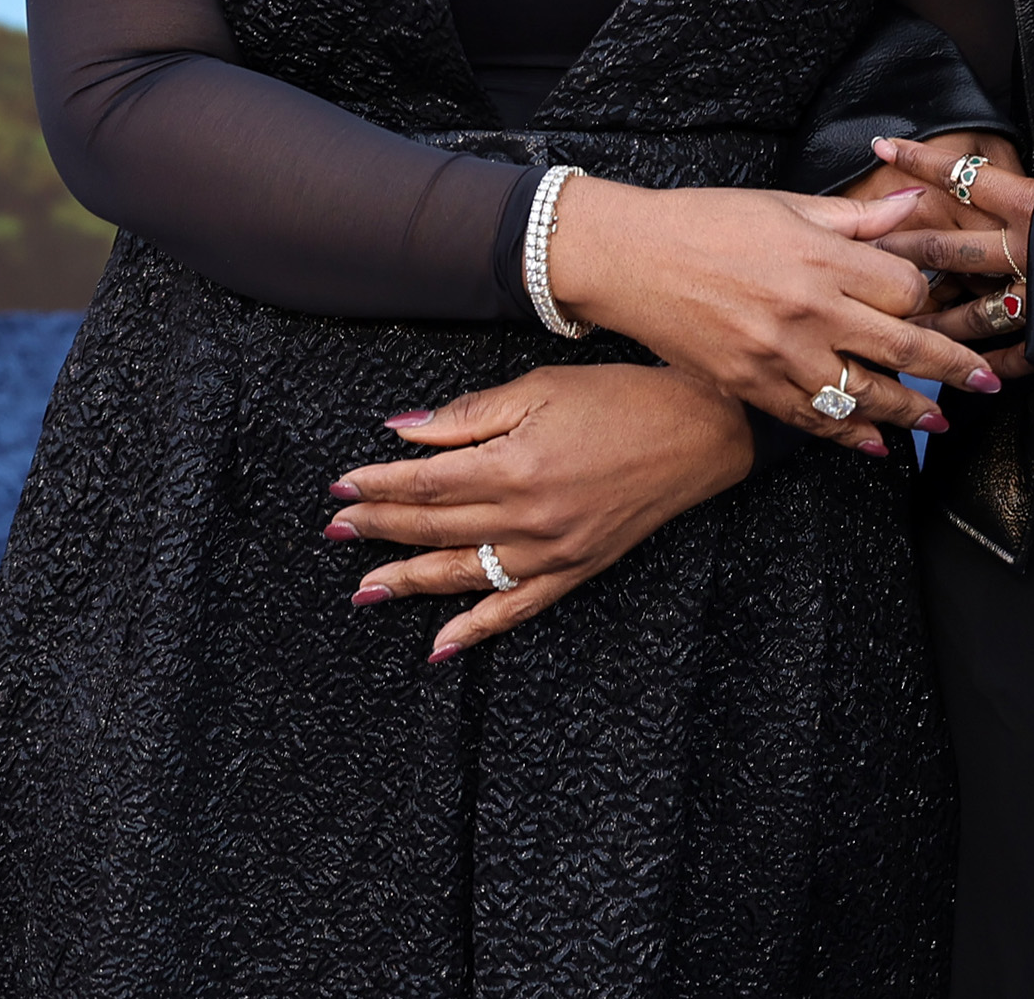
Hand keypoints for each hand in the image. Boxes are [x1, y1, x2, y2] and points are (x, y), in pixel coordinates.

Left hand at [328, 364, 754, 660]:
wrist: (698, 430)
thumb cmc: (619, 398)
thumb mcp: (538, 388)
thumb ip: (467, 416)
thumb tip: (402, 430)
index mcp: (514, 465)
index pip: (424, 481)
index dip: (377, 485)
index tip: (340, 486)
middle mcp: (527, 518)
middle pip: (434, 528)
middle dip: (378, 529)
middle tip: (336, 531)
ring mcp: (552, 552)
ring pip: (463, 575)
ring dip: (408, 582)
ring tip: (364, 589)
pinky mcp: (576, 570)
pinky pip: (517, 609)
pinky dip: (477, 630)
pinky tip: (440, 645)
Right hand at [539, 176, 997, 441]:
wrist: (628, 258)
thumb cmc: (706, 220)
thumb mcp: (786, 204)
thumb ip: (857, 216)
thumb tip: (917, 202)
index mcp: (823, 256)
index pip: (905, 290)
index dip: (925, 296)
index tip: (931, 302)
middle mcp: (809, 310)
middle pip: (902, 348)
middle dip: (952, 368)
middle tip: (985, 382)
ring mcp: (780, 354)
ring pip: (863, 396)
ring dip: (907, 413)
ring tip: (938, 423)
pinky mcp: (751, 386)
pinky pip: (812, 420)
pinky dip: (847, 437)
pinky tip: (874, 445)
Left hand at [878, 97, 1033, 376]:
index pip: (965, 176)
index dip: (921, 159)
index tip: (882, 146)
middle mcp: (1029, 252)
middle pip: (949, 250)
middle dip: (902, 248)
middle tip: (864, 247)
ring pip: (968, 309)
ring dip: (932, 314)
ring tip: (897, 317)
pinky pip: (1015, 354)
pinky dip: (989, 362)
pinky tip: (967, 368)